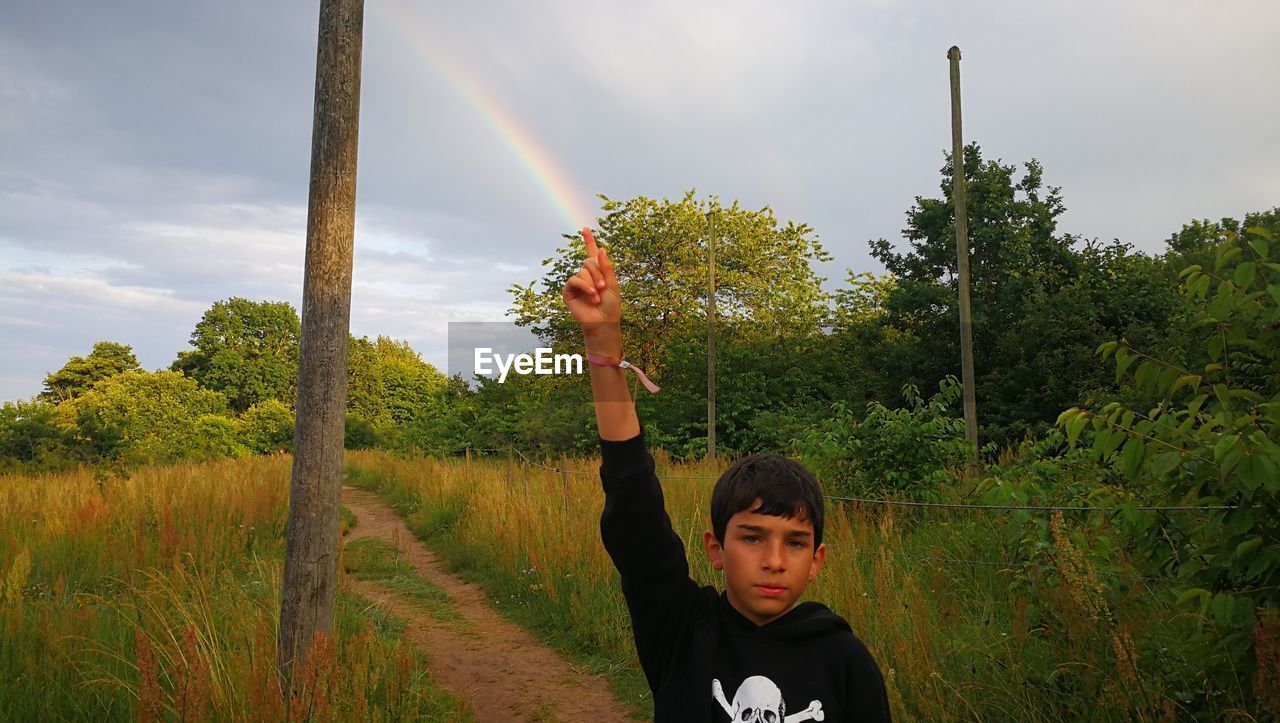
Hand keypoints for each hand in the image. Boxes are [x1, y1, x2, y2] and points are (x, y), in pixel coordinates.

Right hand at [562, 228, 621, 353]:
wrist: (603, 322)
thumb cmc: (610, 305)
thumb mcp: (613, 284)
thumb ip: (607, 267)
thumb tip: (601, 248)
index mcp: (599, 272)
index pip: (593, 253)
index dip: (589, 241)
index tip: (585, 229)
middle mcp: (587, 275)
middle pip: (589, 261)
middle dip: (598, 273)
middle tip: (603, 288)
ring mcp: (577, 282)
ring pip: (582, 271)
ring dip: (592, 283)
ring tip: (597, 296)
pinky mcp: (569, 291)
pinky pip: (574, 279)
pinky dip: (584, 286)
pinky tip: (591, 295)